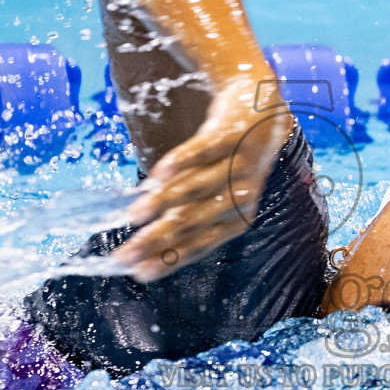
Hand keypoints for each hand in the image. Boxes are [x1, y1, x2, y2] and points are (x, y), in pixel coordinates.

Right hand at [112, 78, 291, 281]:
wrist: (263, 116)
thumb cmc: (230, 165)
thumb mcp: (213, 196)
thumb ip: (183, 215)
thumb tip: (145, 243)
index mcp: (236, 220)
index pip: (199, 245)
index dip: (168, 260)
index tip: (138, 273)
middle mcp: (240, 197)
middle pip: (193, 222)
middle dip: (157, 240)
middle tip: (126, 253)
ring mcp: (238, 166)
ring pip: (196, 188)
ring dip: (163, 202)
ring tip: (134, 215)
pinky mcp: (231, 136)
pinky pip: (203, 151)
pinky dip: (180, 163)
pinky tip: (158, 174)